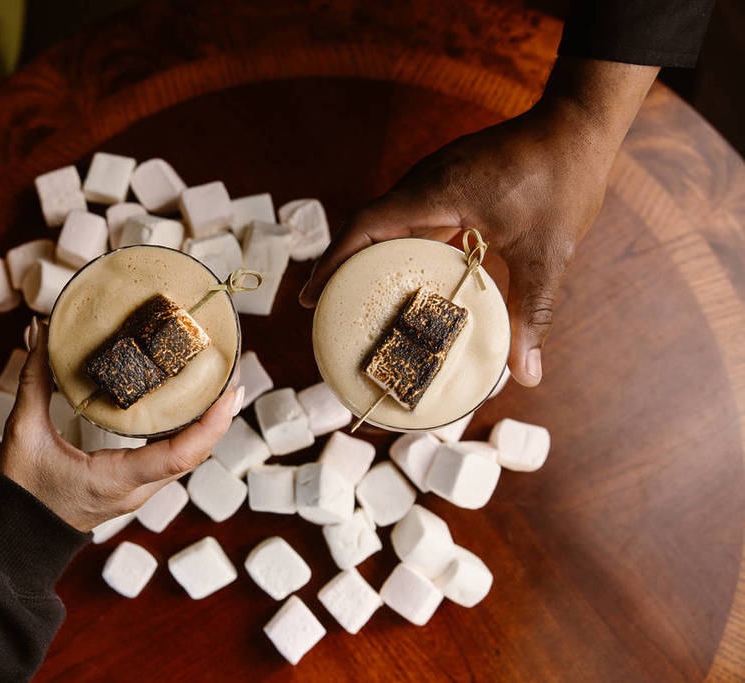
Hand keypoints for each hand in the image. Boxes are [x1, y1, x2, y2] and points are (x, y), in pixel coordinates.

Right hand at [0, 317, 244, 531]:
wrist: (13, 538)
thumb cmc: (18, 493)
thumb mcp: (23, 433)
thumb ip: (33, 381)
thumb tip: (39, 332)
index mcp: (114, 480)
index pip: (178, 457)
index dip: (211, 426)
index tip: (232, 394)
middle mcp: (135, 491)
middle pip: (193, 455)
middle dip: (218, 416)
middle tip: (230, 372)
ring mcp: (137, 493)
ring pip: (186, 459)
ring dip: (206, 425)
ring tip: (217, 383)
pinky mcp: (133, 489)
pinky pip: (171, 460)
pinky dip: (187, 434)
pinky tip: (190, 406)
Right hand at [299, 58, 657, 386]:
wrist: (578, 125)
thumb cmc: (563, 180)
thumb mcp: (546, 253)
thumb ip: (532, 312)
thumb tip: (528, 375)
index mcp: (435, 192)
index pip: (365, 227)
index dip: (333, 264)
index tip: (310, 299)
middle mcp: (425, 182)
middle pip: (365, 226)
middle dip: (341, 268)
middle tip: (326, 311)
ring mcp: (436, 180)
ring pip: (386, 221)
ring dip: (367, 257)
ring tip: (356, 298)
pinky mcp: (450, 183)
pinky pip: (410, 218)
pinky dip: (398, 248)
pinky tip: (406, 275)